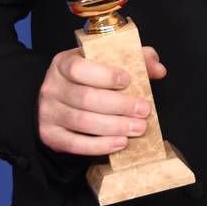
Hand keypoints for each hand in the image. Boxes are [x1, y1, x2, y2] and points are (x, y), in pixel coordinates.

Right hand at [37, 45, 166, 156]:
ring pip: (82, 122)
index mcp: (63, 64)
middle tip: (144, 110)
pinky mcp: (50, 135)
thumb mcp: (105, 63)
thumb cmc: (88, 81)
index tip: (128, 80)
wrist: (58, 104)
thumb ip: (134, 59)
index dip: (104, 75)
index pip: (78, 68)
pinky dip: (100, 145)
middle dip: (119, 106)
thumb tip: (158, 69)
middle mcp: (51, 87)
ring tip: (138, 128)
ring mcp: (48, 112)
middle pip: (86, 98)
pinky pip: (75, 144)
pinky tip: (120, 142)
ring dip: (114, 127)